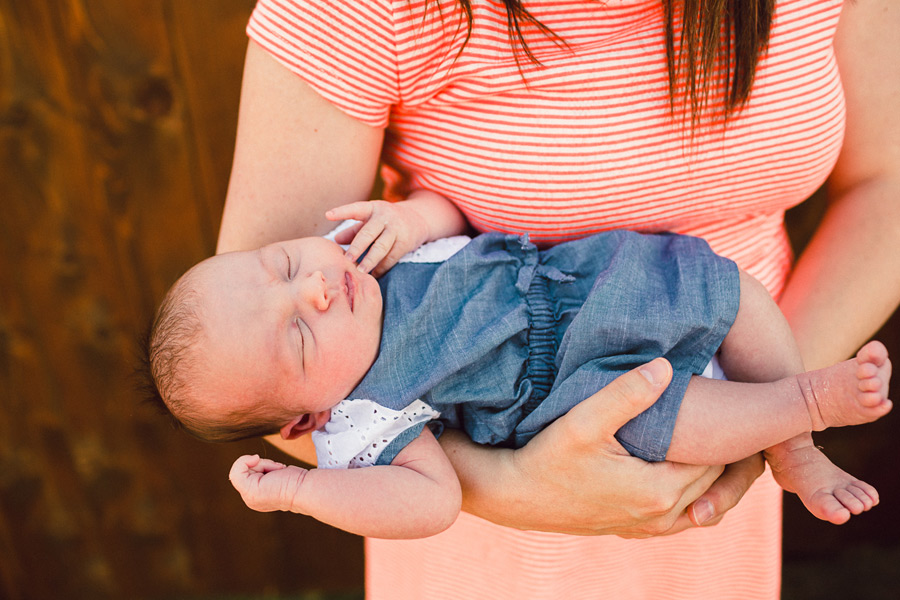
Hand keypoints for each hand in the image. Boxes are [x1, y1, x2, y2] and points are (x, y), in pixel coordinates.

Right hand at [228, 454, 308, 512]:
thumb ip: (264, 473)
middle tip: (279, 469)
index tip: (278, 468)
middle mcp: (251, 500)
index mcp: (257, 498)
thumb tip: (254, 460)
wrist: (305, 489)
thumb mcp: (275, 475)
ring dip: (261, 463)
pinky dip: (245, 460)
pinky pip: (236, 470)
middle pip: (245, 471)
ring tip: (276, 471)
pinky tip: (257, 459)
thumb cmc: (297, 481)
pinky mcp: (249, 491)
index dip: (261, 465)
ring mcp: (249, 498)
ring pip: (243, 469)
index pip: (247, 475)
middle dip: (262, 463)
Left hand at [326, 200, 429, 275]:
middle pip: (369, 233)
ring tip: (360, 271)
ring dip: (370, 260)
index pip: (356, 209)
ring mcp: (397, 230)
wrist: (418, 219)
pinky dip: (382, 267)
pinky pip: (392, 257)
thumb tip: (335, 240)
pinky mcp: (405, 243)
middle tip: (347, 259)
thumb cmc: (385, 221)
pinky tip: (374, 274)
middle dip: (357, 247)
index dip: (342, 212)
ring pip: (381, 247)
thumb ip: (353, 230)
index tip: (328, 215)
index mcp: (372, 208)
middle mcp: (385, 217)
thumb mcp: (370, 220)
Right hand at [449, 358, 760, 536]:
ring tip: (722, 439)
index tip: (745, 402)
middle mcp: (659, 515)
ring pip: (702, 502)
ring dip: (713, 474)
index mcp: (657, 490)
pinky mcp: (631, 528)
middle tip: (745, 416)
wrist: (513, 496)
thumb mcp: (582, 421)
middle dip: (730, 452)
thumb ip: (626, 394)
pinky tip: (687, 468)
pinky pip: (680, 514)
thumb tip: (667, 366)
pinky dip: (694, 493)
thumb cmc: (545, 457)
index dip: (736, 435)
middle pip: (717, 483)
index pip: (719, 461)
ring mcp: (645, 527)